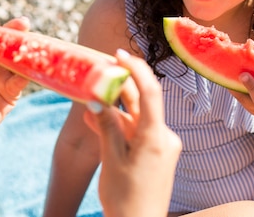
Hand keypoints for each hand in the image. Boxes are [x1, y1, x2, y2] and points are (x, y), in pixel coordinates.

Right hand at [83, 49, 181, 216]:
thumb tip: (96, 100)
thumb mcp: (112, 160)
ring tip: (90, 102)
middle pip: (142, 104)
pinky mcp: (157, 154)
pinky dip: (120, 128)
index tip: (119, 54)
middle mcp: (164, 137)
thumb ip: (107, 127)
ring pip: (136, 119)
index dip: (136, 69)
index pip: (150, 92)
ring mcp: (161, 146)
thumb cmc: (126, 199)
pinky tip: (98, 122)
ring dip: (115, 111)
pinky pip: (137, 133)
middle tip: (101, 72)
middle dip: (120, 88)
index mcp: (156, 137)